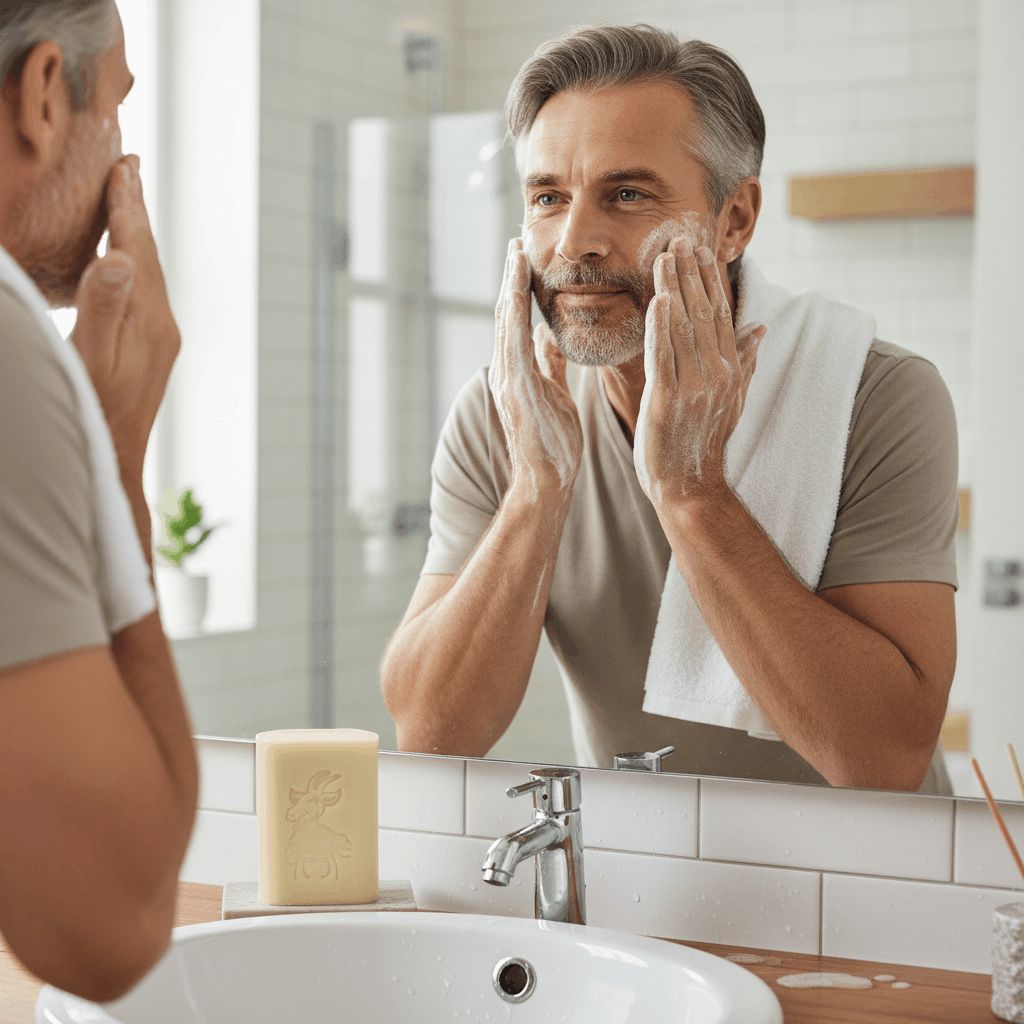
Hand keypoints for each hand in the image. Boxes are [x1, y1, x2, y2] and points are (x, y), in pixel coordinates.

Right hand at [71, 155, 180, 475]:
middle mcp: (162, 324)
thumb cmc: (96, 412)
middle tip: (130, 168)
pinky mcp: (152, 349)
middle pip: (148, 255)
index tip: (124, 166)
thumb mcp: (91, 359)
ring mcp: (160, 337)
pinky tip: (122, 263)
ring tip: (127, 202)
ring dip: (136, 235)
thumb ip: (104, 308)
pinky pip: (144, 291)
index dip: (128, 206)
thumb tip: (119, 259)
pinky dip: (133, 263)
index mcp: (149, 319)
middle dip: (136, 210)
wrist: (116, 461)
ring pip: (148, 272)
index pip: (137, 250)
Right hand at [488, 238, 582, 498]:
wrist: (546, 483)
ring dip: (510, 288)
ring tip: (514, 255)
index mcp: (519, 372)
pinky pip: (514, 344)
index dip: (521, 289)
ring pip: (507, 325)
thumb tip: (547, 336)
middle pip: (508, 316)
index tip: (525, 258)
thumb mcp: (555, 394)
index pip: (519, 322)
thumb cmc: (553, 444)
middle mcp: (507, 372)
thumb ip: (548, 365)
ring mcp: (507, 381)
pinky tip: (517, 292)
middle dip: (511, 279)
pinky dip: (514, 316)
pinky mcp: (515, 391)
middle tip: (515, 242)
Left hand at [634, 236, 764, 508]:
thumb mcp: (731, 397)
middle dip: (692, 273)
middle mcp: (717, 373)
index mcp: (730, 368)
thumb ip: (745, 359)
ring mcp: (695, 387)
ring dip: (675, 289)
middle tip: (679, 237)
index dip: (710, 278)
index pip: (720, 313)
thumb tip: (761, 328)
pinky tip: (658, 301)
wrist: (689, 485)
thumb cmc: (702, 439)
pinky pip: (665, 357)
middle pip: (704, 312)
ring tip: (665, 256)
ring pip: (685, 328)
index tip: (700, 247)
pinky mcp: (670, 401)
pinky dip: (662, 328)